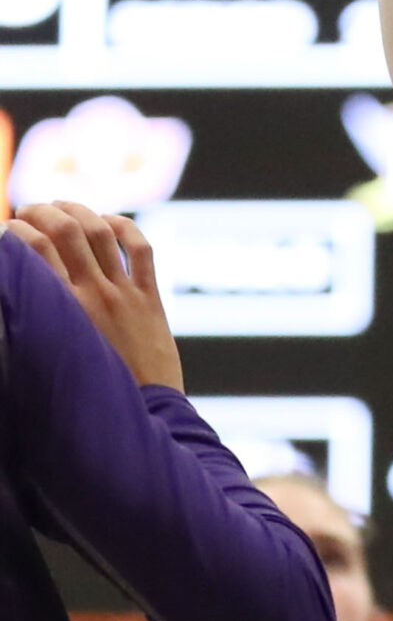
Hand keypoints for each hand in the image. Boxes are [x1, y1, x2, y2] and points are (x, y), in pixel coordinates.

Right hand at [5, 204, 182, 389]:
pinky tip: (108, 220)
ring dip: (78, 211)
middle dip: (42, 212)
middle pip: (65, 232)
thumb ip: (29, 330)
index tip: (5, 231)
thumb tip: (15, 302)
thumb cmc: (89, 398)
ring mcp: (126, 294)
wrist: (145, 415)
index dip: (15, 233)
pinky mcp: (151, 299)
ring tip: (59, 205)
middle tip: (27, 211)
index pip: (33, 251)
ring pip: (102, 233)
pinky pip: (141, 250)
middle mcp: (95, 295)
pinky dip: (125, 227)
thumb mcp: (48, 362)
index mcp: (63, 311)